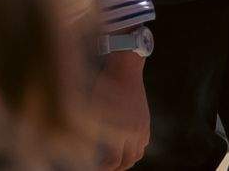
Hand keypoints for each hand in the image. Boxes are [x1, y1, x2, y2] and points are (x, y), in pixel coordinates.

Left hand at [90, 50, 149, 169]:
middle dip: (117, 167)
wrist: (125, 67)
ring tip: (115, 159)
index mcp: (119, 131)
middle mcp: (134, 131)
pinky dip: (136, 147)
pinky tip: (125, 144)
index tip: (94, 167)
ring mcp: (142, 125)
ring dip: (128, 159)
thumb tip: (83, 148)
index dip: (103, 168)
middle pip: (129, 161)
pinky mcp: (145, 119)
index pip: (114, 162)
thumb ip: (90, 131)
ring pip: (139, 153)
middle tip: (105, 167)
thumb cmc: (103, 85)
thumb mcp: (91, 108)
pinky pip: (144, 141)